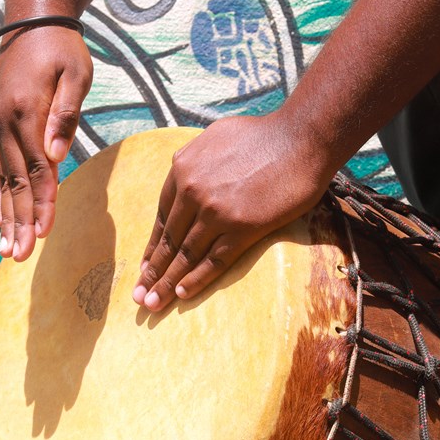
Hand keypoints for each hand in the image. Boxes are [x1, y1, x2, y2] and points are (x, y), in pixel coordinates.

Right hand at [0, 25, 91, 261]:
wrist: (33, 22)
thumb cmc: (62, 50)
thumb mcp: (76, 74)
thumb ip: (66, 115)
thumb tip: (58, 156)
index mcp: (27, 114)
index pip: (38, 170)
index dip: (42, 204)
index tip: (44, 234)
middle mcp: (6, 124)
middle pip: (16, 183)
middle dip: (20, 222)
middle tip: (19, 256)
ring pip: (4, 179)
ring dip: (7, 215)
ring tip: (6, 248)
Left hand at [132, 113, 334, 310]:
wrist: (301, 139)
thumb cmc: (265, 135)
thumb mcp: (215, 136)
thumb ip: (195, 158)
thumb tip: (185, 170)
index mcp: (183, 168)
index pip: (162, 217)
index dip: (153, 246)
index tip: (146, 266)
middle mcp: (193, 191)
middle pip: (169, 240)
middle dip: (152, 272)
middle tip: (138, 296)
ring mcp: (216, 211)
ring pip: (186, 254)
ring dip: (168, 283)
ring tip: (154, 304)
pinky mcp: (242, 227)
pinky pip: (214, 260)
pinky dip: (196, 279)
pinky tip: (183, 295)